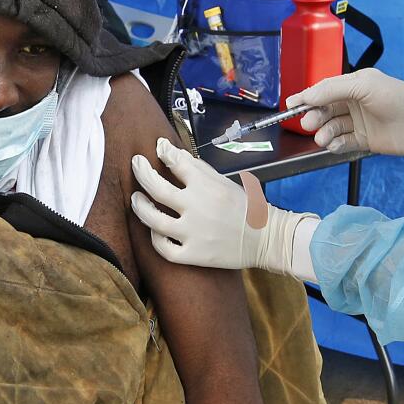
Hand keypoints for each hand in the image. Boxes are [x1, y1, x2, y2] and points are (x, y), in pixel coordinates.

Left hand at [131, 139, 311, 274]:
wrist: (267, 239)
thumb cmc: (246, 208)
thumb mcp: (224, 181)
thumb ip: (198, 168)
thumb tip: (171, 153)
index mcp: (207, 186)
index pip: (177, 163)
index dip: (163, 152)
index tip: (157, 148)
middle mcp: (198, 208)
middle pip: (157, 188)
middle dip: (141, 172)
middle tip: (136, 164)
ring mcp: (194, 233)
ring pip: (153, 220)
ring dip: (140, 207)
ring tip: (136, 199)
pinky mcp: (194, 254)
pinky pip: (164, 248)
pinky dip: (155, 238)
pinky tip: (154, 230)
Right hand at [289, 71, 403, 170]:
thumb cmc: (399, 99)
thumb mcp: (364, 86)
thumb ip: (332, 89)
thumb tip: (307, 95)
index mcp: (355, 84)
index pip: (325, 89)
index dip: (307, 97)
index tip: (290, 105)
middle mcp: (355, 102)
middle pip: (325, 109)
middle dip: (315, 116)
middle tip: (309, 123)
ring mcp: (360, 122)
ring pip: (332, 127)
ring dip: (324, 132)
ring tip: (323, 138)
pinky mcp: (365, 140)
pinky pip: (343, 142)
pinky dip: (335, 144)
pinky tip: (334, 145)